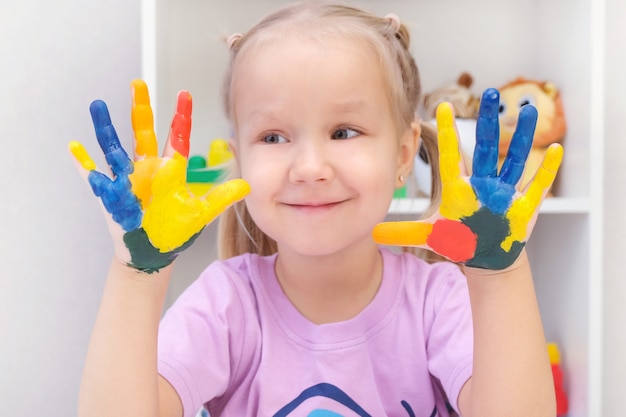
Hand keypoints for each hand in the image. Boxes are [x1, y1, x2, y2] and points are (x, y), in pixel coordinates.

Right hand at [69, 80, 249, 272]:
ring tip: (98, 106)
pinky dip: (84, 164)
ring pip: (115, 149)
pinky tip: (74, 147)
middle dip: (141, 110)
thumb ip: (221, 198)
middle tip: (138, 83)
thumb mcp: (200, 214)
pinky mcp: (111, 196)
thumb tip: (247, 185)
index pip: (177, 138)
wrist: (154, 254)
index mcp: (169, 171)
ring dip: (106, 128)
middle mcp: (147, 170)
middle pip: (143, 134)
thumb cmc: (175, 231)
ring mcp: (127, 181)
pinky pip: (94, 177)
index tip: (185, 94)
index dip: (181, 117)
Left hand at [373, 88, 562, 269]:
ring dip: (522, 137)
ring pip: (514, 160)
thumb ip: (403, 232)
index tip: (442, 106)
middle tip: (490, 93)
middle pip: (486, 149)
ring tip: (529, 111)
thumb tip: (372, 231)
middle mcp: (482, 185)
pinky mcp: (524, 207)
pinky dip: (546, 170)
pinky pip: (537, 186)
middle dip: (489, 123)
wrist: (486, 255)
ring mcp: (504, 194)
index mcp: (460, 188)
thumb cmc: (459, 240)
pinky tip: (556, 149)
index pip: (452, 157)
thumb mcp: (430, 236)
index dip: (448, 134)